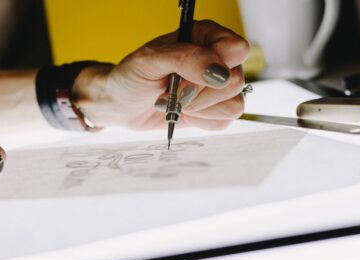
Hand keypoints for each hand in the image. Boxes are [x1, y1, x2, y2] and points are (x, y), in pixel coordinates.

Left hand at [73, 20, 249, 129]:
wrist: (122, 104)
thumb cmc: (133, 77)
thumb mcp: (150, 60)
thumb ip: (186, 58)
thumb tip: (218, 71)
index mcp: (205, 37)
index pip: (236, 48)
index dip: (217, 65)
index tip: (188, 75)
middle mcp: (217, 60)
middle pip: (235, 82)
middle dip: (198, 92)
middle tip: (173, 90)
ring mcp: (217, 88)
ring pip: (233, 105)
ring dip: (198, 108)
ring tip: (174, 101)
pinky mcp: (214, 110)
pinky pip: (223, 122)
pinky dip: (199, 121)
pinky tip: (182, 112)